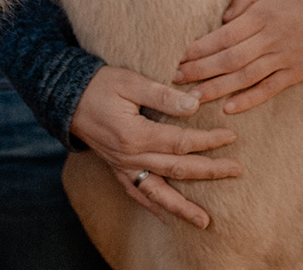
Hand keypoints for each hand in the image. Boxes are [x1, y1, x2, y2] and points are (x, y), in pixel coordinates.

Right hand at [70, 65, 242, 228]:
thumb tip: (194, 104)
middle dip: (209, 171)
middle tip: (236, 170)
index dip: (207, 140)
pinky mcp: (117, 169)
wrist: (66, 98)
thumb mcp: (130, 81)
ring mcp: (123, 166)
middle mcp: (130, 157)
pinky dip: (153, 207)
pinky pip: (137, 194)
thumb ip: (162, 95)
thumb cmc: (100, 84)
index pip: (181, 141)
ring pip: (158, 192)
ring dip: (182, 207)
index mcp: (135, 134)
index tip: (231, 136)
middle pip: (177, 168)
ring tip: (204, 222)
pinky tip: (167, 218)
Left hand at [175, 0, 302, 113]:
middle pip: (227, 59)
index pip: (223, 36)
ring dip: (216, 89)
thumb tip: (225, 18)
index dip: (199, 48)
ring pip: (243, 77)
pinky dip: (248, 100)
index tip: (180, 57)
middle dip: (199, 71)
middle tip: (175, 80)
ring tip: (192, 100)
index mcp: (262, 15)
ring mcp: (284, 58)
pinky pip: (269, 89)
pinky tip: (230, 108)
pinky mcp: (297, 73)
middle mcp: (270, 39)